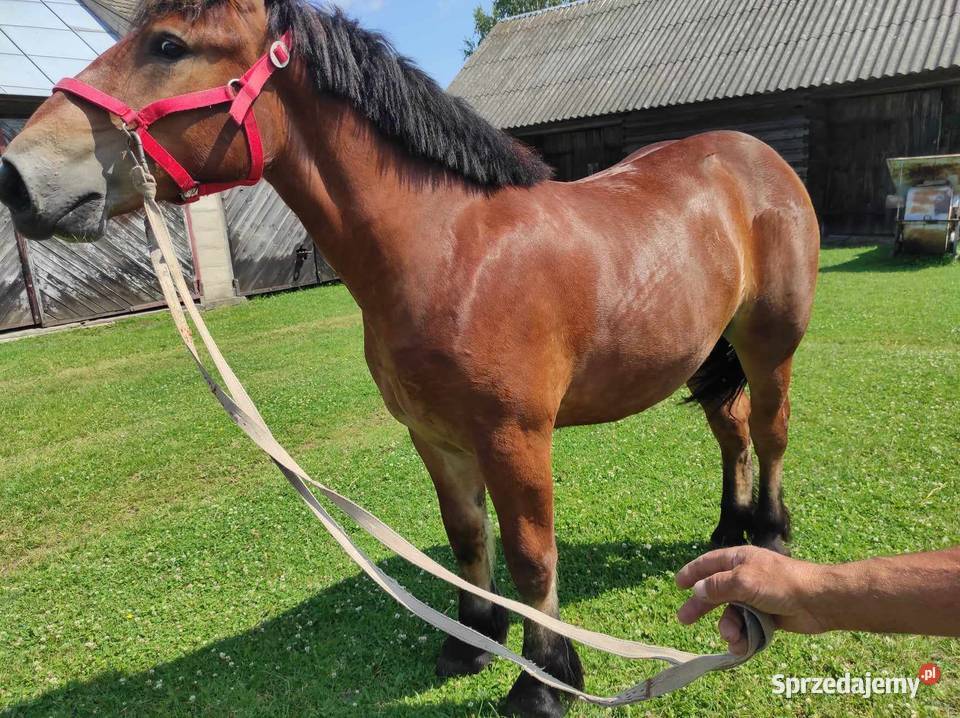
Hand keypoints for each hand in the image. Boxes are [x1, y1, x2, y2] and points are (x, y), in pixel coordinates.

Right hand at [675, 545, 827, 654]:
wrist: (818, 602)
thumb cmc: (781, 583)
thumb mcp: (743, 580)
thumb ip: (717, 586)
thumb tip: (697, 591)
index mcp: (739, 560)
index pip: (709, 563)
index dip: (692, 572)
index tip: (678, 584)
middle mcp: (745, 577)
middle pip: (715, 591)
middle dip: (701, 606)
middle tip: (684, 619)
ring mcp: (755, 597)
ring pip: (730, 614)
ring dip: (728, 627)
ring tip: (732, 638)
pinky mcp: (766, 616)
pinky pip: (746, 627)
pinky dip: (743, 637)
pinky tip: (743, 646)